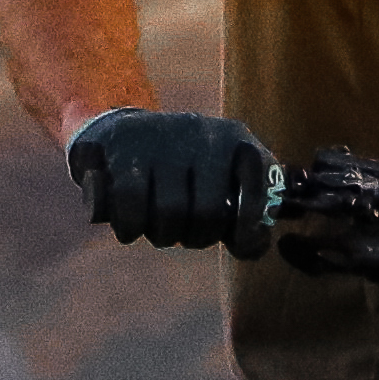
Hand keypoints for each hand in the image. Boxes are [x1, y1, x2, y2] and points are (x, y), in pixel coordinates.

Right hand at [64, 106, 283, 252]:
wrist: (120, 131)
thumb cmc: (182, 172)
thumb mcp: (220, 183)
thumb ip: (243, 217)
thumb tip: (251, 248)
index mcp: (235, 139)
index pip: (257, 182)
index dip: (250, 223)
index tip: (238, 244)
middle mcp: (202, 132)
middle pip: (208, 211)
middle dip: (197, 237)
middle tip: (186, 235)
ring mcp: (162, 134)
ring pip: (169, 212)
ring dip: (163, 236)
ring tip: (159, 229)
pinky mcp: (123, 143)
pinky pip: (130, 206)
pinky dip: (130, 228)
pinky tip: (130, 227)